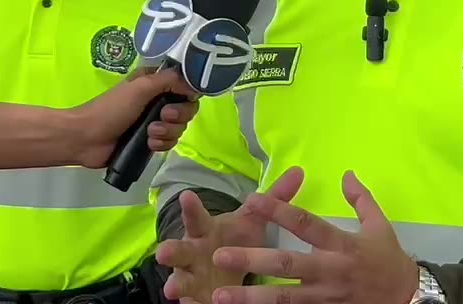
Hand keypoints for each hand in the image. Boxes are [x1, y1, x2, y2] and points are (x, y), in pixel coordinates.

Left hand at [72, 67, 199, 168]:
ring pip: (179, 127)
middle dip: (178, 116)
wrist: (87, 139)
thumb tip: (192, 84)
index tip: (182, 100)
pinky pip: (170, 142)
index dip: (188, 94)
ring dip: (168, 132)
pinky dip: (162, 144)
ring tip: (150, 134)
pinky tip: (149, 144)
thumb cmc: (111, 109)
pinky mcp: (151, 140)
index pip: (185, 85)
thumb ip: (168, 80)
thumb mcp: (139, 88)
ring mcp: (154, 121)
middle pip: (186, 108)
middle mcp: (157, 100)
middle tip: (162, 117)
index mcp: (154, 83)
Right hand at [158, 167, 305, 302]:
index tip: (186, 195)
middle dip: (171, 250)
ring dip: (175, 284)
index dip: (191, 207)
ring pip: (179, 280)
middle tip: (163, 252)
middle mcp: (192, 252)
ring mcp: (190, 277)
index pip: (197, 216)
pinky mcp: (194, 297)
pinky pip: (190, 302)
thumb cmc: (234, 241)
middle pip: (178, 250)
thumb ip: (272, 199)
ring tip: (171, 289)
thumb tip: (298, 171)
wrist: (221, 270)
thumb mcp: (251, 221)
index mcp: (204, 230)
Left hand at [209, 170, 418, 303]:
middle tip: (221, 255)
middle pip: (288, 266)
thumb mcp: (380, 225)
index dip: (279, 211)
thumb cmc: (389, 260)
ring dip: (251, 297)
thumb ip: (361, 198)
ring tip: (221, 295)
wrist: (409, 300)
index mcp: (343, 245)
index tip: (252, 200)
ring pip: (284, 299)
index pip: (306, 224)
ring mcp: (326, 298)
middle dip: (253, 260)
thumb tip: (346, 172)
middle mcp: (331, 271)